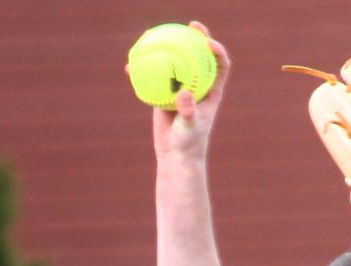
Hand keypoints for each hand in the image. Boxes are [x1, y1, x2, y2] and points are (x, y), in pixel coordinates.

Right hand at [148, 22, 230, 159]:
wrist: (175, 154)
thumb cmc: (188, 143)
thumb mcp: (190, 128)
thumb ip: (188, 111)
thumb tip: (183, 93)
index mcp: (211, 92)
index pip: (220, 66)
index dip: (218, 51)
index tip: (208, 42)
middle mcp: (198, 86)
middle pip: (199, 56)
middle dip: (196, 37)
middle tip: (189, 25)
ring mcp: (180, 88)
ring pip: (174, 62)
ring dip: (166, 46)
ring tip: (153, 34)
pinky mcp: (164, 93)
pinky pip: (154, 77)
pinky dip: (143, 70)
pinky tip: (130, 65)